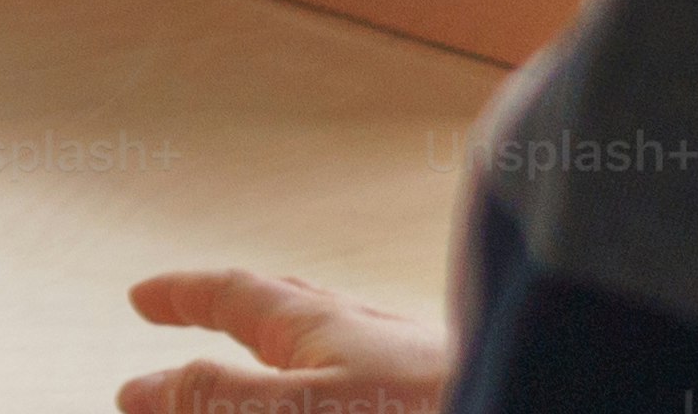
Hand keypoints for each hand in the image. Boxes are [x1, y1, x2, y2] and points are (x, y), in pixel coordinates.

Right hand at [120, 268, 453, 413]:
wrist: (557, 396)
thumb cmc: (427, 411)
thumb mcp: (303, 409)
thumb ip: (223, 400)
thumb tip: (140, 386)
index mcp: (327, 329)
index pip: (236, 295)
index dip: (184, 298)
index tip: (141, 299)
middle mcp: (378, 336)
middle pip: (294, 309)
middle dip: (239, 311)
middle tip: (197, 313)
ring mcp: (426, 363)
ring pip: (349, 343)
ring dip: (302, 347)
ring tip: (284, 360)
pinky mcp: (462, 384)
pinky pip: (390, 377)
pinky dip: (356, 377)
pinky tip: (384, 388)